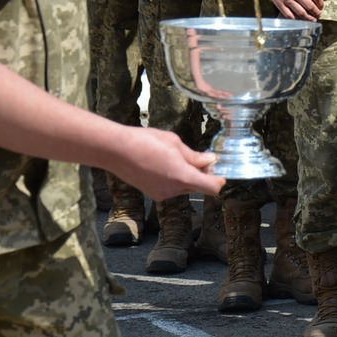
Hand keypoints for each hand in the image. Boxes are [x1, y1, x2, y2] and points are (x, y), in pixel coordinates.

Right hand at [109, 126, 224, 199]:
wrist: (116, 151)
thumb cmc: (145, 141)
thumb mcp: (174, 143)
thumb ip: (194, 156)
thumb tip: (210, 160)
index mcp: (183, 176)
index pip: (212, 188)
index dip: (219, 180)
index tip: (220, 170)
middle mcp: (174, 190)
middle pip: (199, 187)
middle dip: (203, 174)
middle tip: (201, 157)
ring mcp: (162, 194)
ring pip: (185, 187)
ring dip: (188, 176)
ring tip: (176, 157)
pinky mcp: (153, 194)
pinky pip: (172, 189)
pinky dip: (174, 179)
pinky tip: (164, 164)